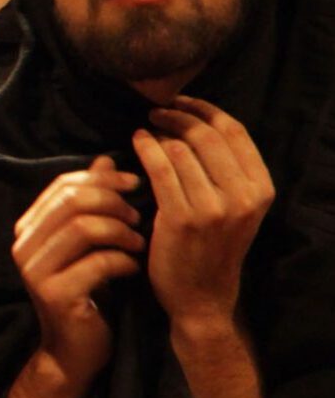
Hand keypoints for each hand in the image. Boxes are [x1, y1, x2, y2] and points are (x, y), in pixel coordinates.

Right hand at [11, 155, 142, 391]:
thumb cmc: (87, 292)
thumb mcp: (89, 243)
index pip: (62, 185)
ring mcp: (35, 271)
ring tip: (139, 242)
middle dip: (113, 201)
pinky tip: (135, 268)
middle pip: (71, 201)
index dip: (101, 178)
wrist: (74, 352)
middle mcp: (24, 246)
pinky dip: (123, 261)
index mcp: (28, 228)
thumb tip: (106, 159)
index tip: (136, 182)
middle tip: (139, 215)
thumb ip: (92, 204)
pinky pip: (97, 262)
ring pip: (83, 227)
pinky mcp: (55, 294)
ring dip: (120, 230)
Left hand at [133, 97, 272, 334]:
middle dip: (178, 115)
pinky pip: (160, 167)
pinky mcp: (183, 218)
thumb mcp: (234, 207)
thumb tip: (192, 120)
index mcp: (261, 188)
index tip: (181, 100)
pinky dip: (146, 147)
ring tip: (147, 129)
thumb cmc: (211, 247)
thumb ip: (224, 169)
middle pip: (207, 134)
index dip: (205, 109)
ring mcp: (215, 208)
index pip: (235, 131)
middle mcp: (244, 196)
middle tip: (156, 110)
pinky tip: (136, 140)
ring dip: (159, 132)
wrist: (201, 297)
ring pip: (181, 149)